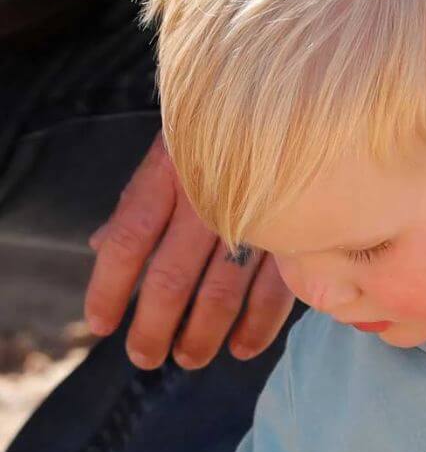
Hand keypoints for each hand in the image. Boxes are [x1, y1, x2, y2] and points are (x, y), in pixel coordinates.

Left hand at [84, 130, 294, 369]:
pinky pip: (274, 294)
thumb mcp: (173, 151)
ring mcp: (256, 217)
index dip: (108, 288)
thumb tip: (99, 245)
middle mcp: (209, 197)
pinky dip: (256, 329)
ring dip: (200, 336)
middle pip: (169, 279)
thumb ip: (138, 201)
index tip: (100, 325)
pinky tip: (240, 349)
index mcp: (170, 171)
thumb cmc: (224, 131)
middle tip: (145, 357)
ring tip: (188, 359)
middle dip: (153, 328)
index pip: (127, 239)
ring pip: (219, 295)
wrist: (300, 92)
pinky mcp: (298, 234)